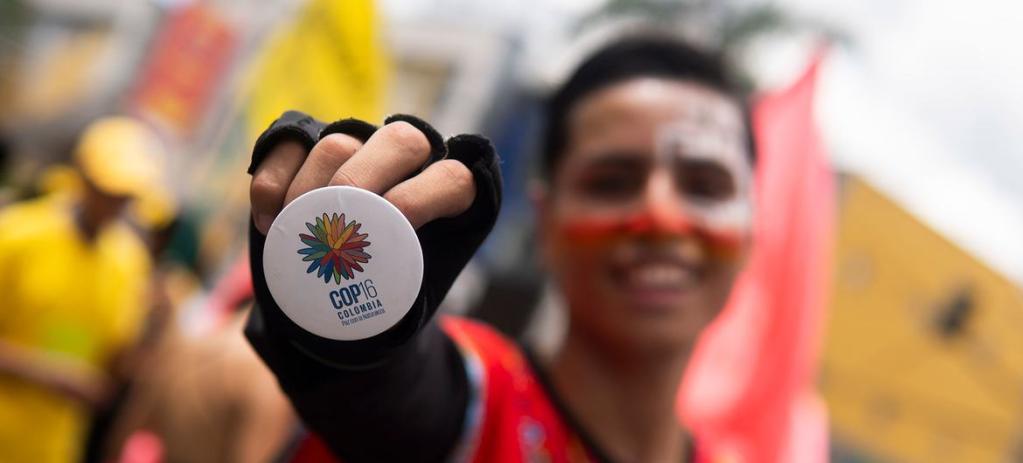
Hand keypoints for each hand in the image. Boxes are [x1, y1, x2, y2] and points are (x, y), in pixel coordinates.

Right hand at [246, 113, 501, 366]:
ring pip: (339, 143)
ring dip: (312, 190)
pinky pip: (288, 147)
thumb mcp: (405, 299)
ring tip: (294, 233)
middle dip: (367, 179)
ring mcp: (355, 145)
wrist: (336, 297)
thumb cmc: (381, 297)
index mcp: (443, 194)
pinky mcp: (304, 145)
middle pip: (401, 140)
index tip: (400, 225)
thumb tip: (394, 306)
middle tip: (337, 227)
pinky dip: (273, 184)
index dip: (427, 194)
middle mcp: (404, 159)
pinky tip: (269, 223)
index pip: (453, 177)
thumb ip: (407, 288)